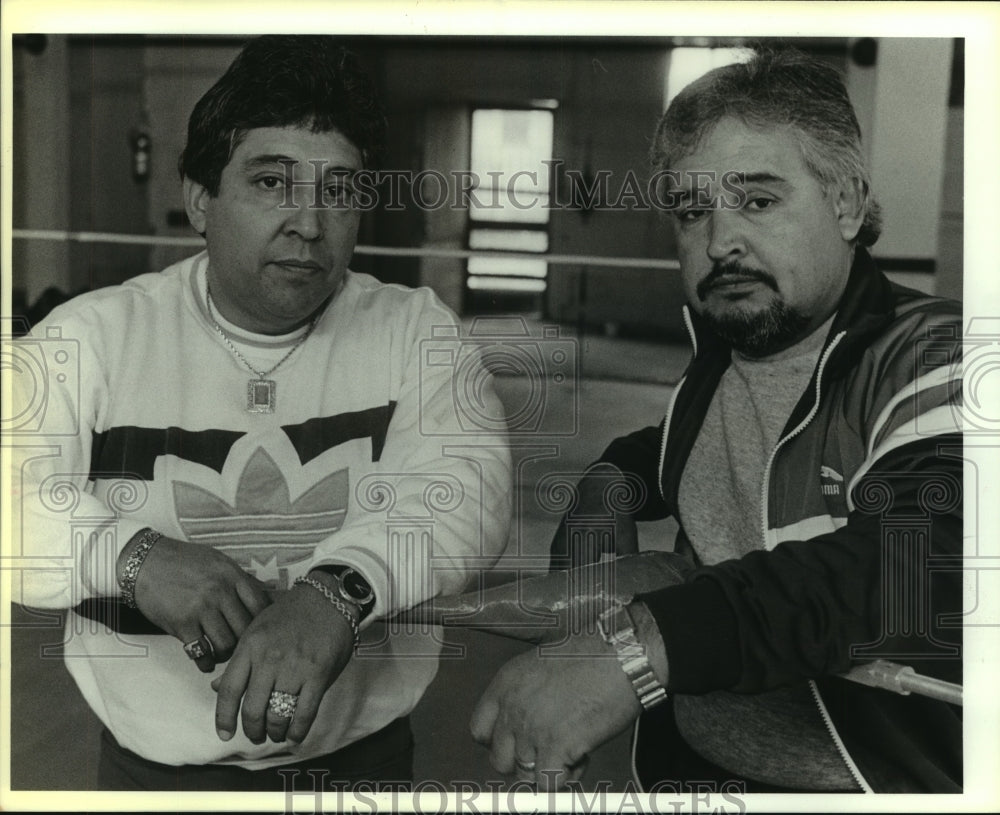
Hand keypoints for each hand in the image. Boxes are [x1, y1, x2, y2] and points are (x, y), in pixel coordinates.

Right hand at [132, 536, 271, 671]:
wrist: (146, 562)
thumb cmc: (184, 561)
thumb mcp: (219, 561)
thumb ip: (241, 579)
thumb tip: (268, 594)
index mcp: (232, 575)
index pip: (261, 605)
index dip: (263, 623)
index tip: (259, 630)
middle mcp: (220, 592)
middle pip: (246, 629)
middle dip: (245, 642)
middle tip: (241, 647)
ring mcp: (201, 608)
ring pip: (226, 644)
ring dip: (226, 654)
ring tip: (223, 654)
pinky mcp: (181, 624)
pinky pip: (201, 653)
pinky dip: (206, 662)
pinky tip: (206, 661)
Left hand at [211, 580, 355, 744]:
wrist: (328, 597)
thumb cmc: (291, 613)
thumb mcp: (257, 630)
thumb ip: (240, 660)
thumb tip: (218, 688)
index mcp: (250, 646)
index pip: (228, 690)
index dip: (223, 718)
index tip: (225, 734)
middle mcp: (269, 658)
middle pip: (252, 709)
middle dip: (253, 730)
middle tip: (256, 735)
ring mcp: (295, 667)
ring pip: (277, 715)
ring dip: (275, 731)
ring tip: (276, 733)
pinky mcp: (318, 674)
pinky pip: (304, 713)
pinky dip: (297, 730)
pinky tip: (294, 734)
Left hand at [470, 633, 642, 790]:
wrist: (622, 656)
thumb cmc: (594, 656)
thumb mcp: (544, 666)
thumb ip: (528, 695)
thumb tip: (530, 725)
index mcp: (506, 683)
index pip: (480, 729)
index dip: (501, 742)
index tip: (519, 743)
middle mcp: (512, 707)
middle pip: (499, 759)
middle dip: (524, 761)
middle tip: (550, 751)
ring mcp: (531, 729)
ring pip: (524, 774)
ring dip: (547, 770)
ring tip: (572, 751)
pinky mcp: (554, 747)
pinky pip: (548, 784)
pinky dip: (565, 779)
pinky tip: (582, 758)